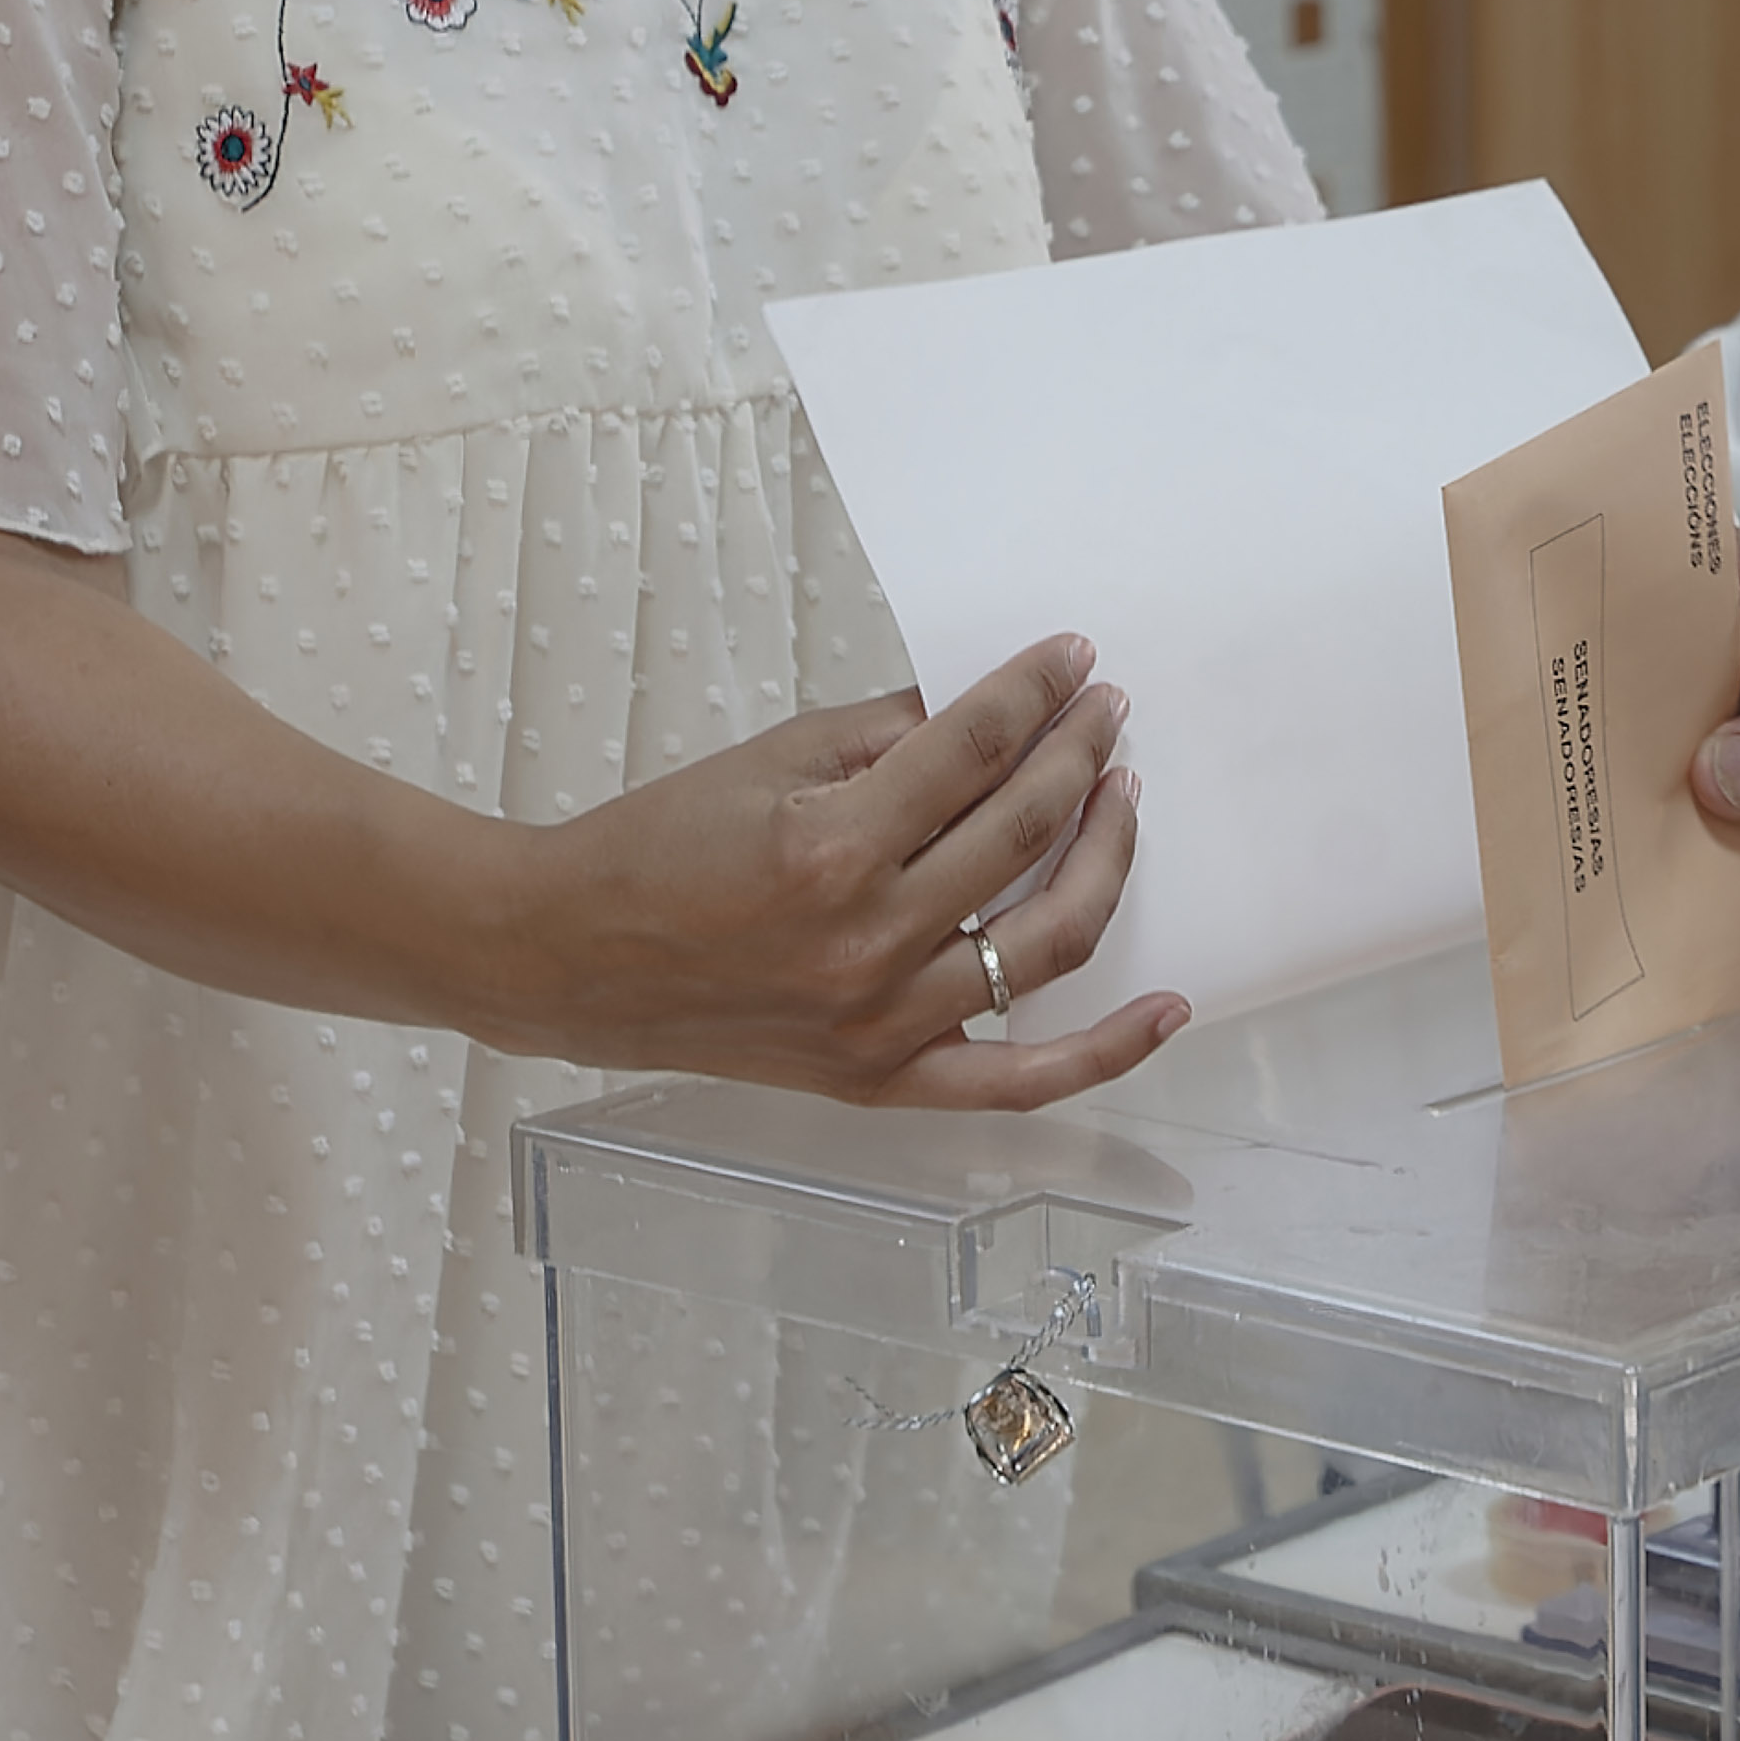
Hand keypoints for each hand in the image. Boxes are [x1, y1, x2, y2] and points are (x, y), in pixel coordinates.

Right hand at [496, 634, 1186, 1108]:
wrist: (570, 959)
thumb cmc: (660, 849)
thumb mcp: (771, 759)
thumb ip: (891, 735)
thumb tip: (996, 711)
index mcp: (830, 846)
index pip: (972, 752)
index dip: (1033, 695)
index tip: (1073, 660)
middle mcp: (866, 941)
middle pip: (1023, 837)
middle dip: (1080, 759)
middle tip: (1108, 714)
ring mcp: (882, 1020)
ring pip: (1045, 943)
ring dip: (1104, 861)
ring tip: (1123, 800)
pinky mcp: (883, 1079)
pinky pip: (1021, 1080)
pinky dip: (1106, 1051)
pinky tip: (1169, 1007)